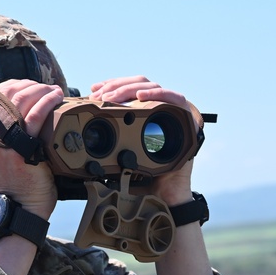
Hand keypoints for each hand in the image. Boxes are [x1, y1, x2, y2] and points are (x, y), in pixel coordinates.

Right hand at [0, 79, 64, 218]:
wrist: (16, 215)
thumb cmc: (9, 193)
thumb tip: (2, 127)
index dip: (13, 86)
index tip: (30, 87)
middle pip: (6, 95)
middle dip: (29, 86)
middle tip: (45, 88)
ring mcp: (0, 143)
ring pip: (20, 100)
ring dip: (41, 90)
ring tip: (54, 91)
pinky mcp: (20, 149)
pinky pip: (35, 116)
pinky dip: (48, 102)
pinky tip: (57, 98)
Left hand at [91, 76, 196, 205]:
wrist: (164, 191)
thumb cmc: (145, 172)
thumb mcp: (122, 148)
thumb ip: (111, 136)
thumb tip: (89, 123)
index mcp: (146, 111)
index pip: (129, 88)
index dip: (111, 84)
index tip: (94, 89)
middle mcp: (160, 108)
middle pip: (138, 83)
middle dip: (116, 86)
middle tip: (100, 96)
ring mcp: (173, 111)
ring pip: (152, 86)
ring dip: (129, 89)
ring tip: (113, 97)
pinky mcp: (186, 117)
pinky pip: (174, 98)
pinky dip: (157, 94)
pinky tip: (140, 96)